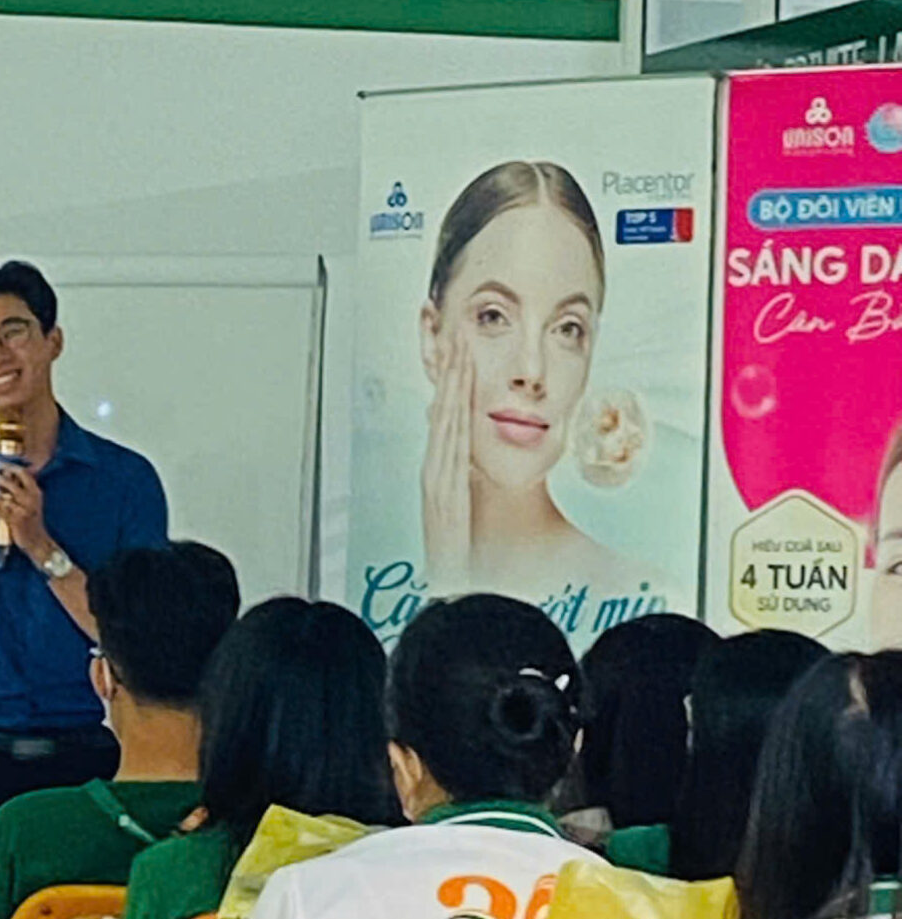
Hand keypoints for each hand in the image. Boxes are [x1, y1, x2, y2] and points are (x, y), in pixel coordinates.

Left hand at [0, 463, 50, 559]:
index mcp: (35, 492)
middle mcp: (31, 498)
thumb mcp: (30, 502)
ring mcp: (24, 508)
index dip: (9, 466)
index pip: (22, 473)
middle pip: (9, 481)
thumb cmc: (30, 521)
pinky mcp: (16, 519)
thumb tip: (3, 476)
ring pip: (1, 496)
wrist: (37, 541)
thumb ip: (20, 490)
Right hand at [421, 334, 474, 586]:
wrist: (460, 587)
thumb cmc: (472, 553)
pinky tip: (453, 402)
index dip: (453, 379)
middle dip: (448, 370)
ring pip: (443, 422)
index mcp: (445, 468)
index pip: (449, 412)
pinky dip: (448, 423)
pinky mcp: (440, 494)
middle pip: (443, 409)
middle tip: (454, 331)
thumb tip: (481, 456)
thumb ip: (474, 478)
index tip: (460, 347)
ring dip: (450, 386)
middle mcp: (436, 468)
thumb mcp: (474, 507)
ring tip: (457, 353)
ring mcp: (436, 479)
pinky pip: (446, 450)